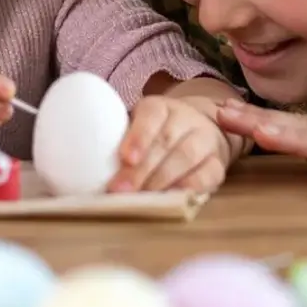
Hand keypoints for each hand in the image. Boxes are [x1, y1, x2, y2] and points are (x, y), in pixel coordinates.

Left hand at [111, 94, 232, 193]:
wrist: (202, 129)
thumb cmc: (157, 134)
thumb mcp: (139, 127)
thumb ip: (119, 140)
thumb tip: (87, 167)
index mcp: (160, 107)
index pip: (151, 115)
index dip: (138, 136)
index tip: (125, 158)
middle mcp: (186, 119)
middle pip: (166, 141)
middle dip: (141, 169)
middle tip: (121, 190)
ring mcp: (206, 139)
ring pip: (186, 157)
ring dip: (162, 180)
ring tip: (142, 198)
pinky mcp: (219, 162)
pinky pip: (209, 174)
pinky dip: (191, 186)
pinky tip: (174, 198)